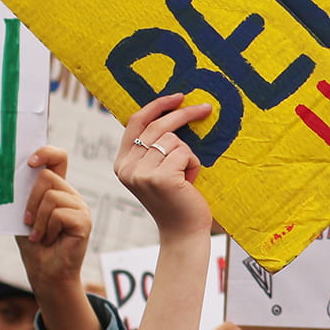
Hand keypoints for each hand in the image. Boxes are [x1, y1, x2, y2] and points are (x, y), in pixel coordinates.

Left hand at [16, 147, 93, 290]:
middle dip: (30, 201)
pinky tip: (47, 240)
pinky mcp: (84, 221)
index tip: (30, 162)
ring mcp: (80, 207)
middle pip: (48, 177)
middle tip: (27, 222)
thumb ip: (24, 196)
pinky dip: (46, 229)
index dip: (46, 152)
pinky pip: (58, 214)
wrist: (45, 273)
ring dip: (37, 220)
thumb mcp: (24, 215)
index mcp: (58, 190)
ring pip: (51, 197)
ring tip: (38, 235)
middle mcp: (71, 195)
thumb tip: (9, 177)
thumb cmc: (33, 245)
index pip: (59, 158)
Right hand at [117, 95, 214, 238]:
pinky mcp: (161, 178)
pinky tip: (189, 183)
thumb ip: (153, 147)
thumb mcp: (156, 170)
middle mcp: (127, 167)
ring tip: (186, 176)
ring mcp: (142, 173)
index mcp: (122, 163)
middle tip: (207, 108)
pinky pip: (185, 153)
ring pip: (174, 140)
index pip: (135, 122)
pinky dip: (194, 165)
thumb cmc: (176, 199)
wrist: (183, 232)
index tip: (178, 97)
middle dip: (185, 114)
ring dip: (188, 155)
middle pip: (158, 126)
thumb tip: (170, 111)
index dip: (156, 105)